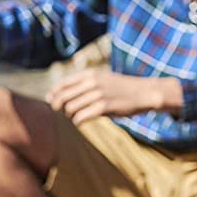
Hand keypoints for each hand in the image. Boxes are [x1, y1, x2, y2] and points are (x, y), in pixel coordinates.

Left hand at [46, 70, 181, 123]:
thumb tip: (61, 93)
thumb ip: (84, 83)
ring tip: (76, 116)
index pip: (62, 84)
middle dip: (59, 106)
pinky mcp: (104, 107)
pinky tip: (81, 121)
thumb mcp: (102, 78)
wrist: (144, 92)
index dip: (53, 94)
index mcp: (90, 74)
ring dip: (70, 115)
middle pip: (63, 97)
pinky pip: (81, 117)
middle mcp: (92, 82)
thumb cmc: (121, 88)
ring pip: (70, 108)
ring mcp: (98, 94)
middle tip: (63, 112)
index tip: (52, 102)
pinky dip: (78, 121)